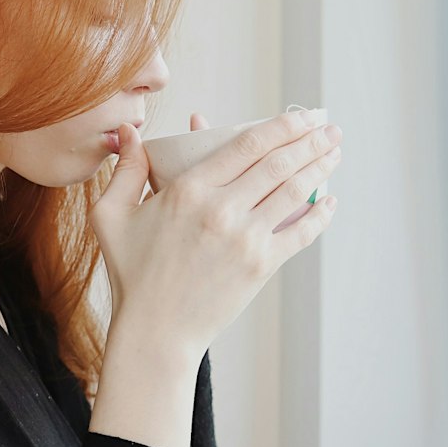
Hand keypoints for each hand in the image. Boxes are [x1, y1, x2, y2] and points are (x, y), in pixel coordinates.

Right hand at [92, 107, 341, 357]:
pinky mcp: (261, 267)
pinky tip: (330, 200)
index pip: (247, 145)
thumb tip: (129, 131)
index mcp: (188, 190)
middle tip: (329, 128)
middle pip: (278, 163)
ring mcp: (245, 239)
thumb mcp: (112, 217)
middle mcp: (221, 210)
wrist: (155, 331)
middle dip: (311, 140)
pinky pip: (301, 233)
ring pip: (294, 192)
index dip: (281, 125)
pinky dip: (321, 214)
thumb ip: (125, 170)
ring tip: (335, 152)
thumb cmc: (131, 273)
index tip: (302, 115)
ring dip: (320, 167)